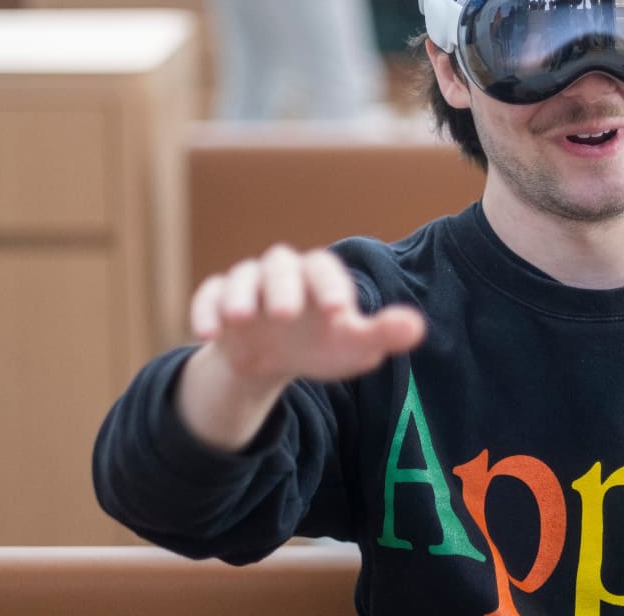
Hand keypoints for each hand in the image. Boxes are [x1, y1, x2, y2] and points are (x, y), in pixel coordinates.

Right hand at [179, 244, 425, 450]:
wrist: (273, 357)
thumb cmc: (321, 343)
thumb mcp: (353, 343)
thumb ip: (383, 333)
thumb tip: (417, 328)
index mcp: (319, 277)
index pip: (325, 268)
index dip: (331, 286)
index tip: (339, 312)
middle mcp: (282, 273)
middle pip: (281, 266)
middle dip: (283, 288)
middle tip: (285, 314)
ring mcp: (246, 284)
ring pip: (241, 276)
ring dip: (240, 295)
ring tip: (240, 320)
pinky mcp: (216, 300)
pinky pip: (208, 296)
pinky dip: (205, 311)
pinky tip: (207, 334)